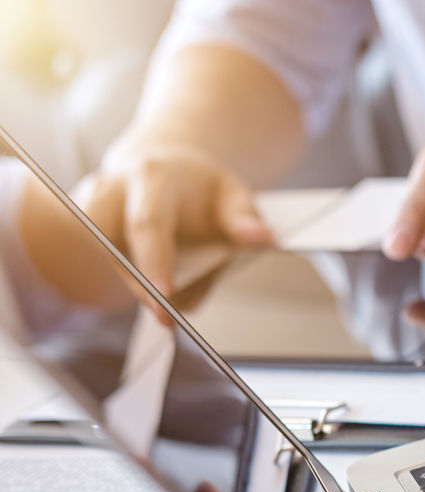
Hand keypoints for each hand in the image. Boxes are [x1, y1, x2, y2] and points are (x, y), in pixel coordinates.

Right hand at [74, 144, 272, 297]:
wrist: (167, 170)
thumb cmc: (201, 187)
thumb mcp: (231, 193)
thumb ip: (244, 217)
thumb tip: (262, 237)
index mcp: (153, 177)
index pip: (148, 223)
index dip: (154, 262)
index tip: (164, 297)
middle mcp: (113, 191)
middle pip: (109, 242)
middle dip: (135, 284)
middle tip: (165, 318)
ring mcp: (94, 210)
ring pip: (106, 259)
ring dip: (138, 289)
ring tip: (171, 314)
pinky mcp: (90, 230)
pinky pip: (110, 266)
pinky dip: (139, 288)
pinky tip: (164, 303)